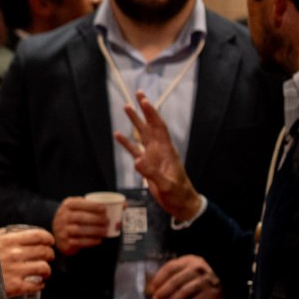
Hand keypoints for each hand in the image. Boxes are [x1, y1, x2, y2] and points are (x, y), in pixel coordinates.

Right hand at [0, 226, 53, 296]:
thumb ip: (3, 235)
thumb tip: (18, 232)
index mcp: (8, 240)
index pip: (38, 236)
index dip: (48, 238)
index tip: (49, 241)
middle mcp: (14, 254)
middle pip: (44, 252)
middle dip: (50, 254)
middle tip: (48, 257)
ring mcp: (15, 271)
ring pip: (44, 269)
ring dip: (47, 271)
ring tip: (44, 272)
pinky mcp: (14, 287)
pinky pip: (36, 285)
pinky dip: (40, 285)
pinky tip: (38, 284)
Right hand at [52, 198, 111, 256]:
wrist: (59, 232)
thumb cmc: (77, 217)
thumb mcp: (83, 207)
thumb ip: (99, 205)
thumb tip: (124, 205)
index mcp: (68, 204)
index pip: (79, 203)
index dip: (92, 206)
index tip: (104, 209)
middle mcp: (62, 216)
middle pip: (80, 217)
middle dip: (95, 219)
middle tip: (107, 221)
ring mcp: (62, 230)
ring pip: (79, 230)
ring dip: (94, 231)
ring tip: (105, 231)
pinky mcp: (64, 242)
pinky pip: (78, 242)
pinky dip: (90, 241)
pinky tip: (98, 240)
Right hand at [114, 92, 200, 220]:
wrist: (181, 204)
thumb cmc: (178, 194)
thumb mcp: (167, 185)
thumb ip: (152, 173)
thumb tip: (136, 160)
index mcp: (167, 151)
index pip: (159, 128)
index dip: (152, 114)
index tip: (144, 101)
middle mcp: (160, 150)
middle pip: (151, 125)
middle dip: (144, 110)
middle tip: (138, 93)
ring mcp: (153, 157)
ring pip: (142, 135)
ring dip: (135, 122)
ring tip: (126, 107)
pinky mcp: (146, 165)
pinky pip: (134, 150)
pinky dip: (126, 143)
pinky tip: (118, 135)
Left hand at [146, 254, 222, 298]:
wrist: (225, 282)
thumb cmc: (200, 277)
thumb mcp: (188, 269)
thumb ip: (173, 275)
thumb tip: (154, 288)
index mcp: (189, 260)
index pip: (170, 267)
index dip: (159, 278)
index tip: (153, 288)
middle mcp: (197, 268)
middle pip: (175, 280)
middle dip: (163, 292)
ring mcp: (205, 281)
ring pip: (184, 292)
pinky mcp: (211, 293)